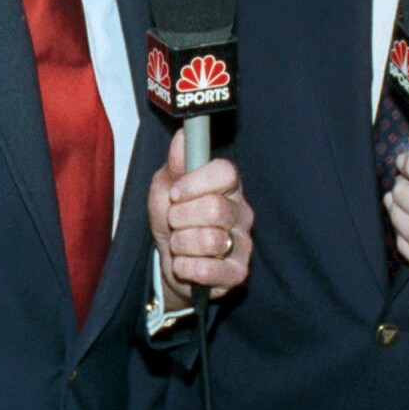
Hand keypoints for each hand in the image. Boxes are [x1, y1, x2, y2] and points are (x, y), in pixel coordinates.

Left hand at [147, 130, 251, 311]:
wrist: (173, 265)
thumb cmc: (172, 221)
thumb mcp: (165, 189)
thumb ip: (175, 163)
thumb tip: (182, 136)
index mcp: (228, 187)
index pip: (226, 172)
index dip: (195, 182)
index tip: (175, 193)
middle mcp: (242, 213)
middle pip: (214, 208)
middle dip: (180, 218)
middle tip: (174, 222)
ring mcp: (243, 244)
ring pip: (210, 239)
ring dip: (181, 244)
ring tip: (179, 244)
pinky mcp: (238, 273)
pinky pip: (208, 270)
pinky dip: (186, 267)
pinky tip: (185, 264)